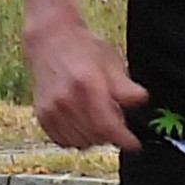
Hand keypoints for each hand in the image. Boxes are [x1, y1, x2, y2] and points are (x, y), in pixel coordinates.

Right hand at [24, 22, 148, 153]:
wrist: (50, 40)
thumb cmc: (81, 48)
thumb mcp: (110, 61)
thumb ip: (125, 86)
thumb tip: (142, 102)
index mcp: (87, 85)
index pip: (108, 125)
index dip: (124, 140)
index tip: (134, 144)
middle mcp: (66, 100)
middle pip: (96, 136)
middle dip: (110, 135)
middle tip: (116, 121)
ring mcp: (52, 110)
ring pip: (80, 142)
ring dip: (94, 138)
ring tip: (98, 121)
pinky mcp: (43, 116)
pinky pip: (63, 141)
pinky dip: (76, 139)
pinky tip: (82, 125)